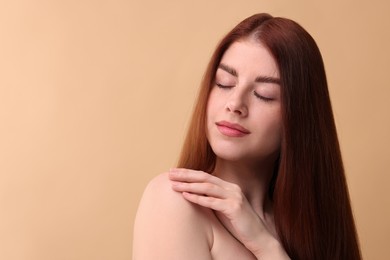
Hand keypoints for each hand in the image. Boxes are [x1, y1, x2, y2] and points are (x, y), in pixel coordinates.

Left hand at [168, 168, 288, 258]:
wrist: (259, 238)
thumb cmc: (239, 226)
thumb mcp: (224, 209)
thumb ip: (213, 200)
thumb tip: (195, 195)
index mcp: (229, 187)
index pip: (206, 176)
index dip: (189, 173)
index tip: (175, 172)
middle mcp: (232, 188)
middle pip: (205, 177)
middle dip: (186, 175)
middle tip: (170, 173)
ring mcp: (234, 197)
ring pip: (207, 187)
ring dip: (188, 185)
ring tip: (174, 185)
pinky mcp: (234, 208)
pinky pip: (212, 201)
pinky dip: (198, 198)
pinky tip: (186, 196)